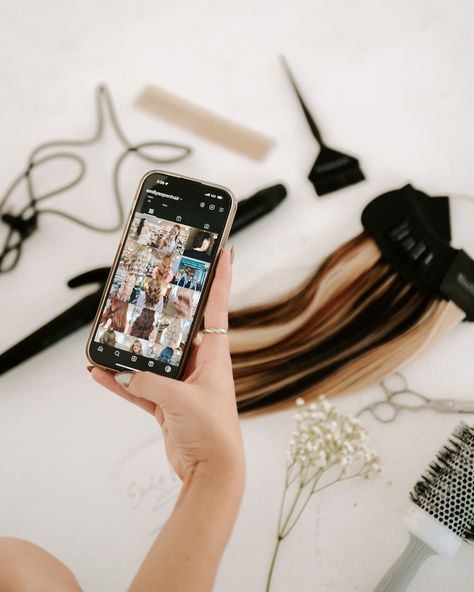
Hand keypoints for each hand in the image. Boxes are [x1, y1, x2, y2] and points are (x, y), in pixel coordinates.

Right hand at [89, 248, 243, 482]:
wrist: (212, 471)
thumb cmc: (214, 433)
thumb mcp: (182, 400)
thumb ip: (151, 383)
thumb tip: (127, 374)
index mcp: (214, 356)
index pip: (217, 308)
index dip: (221, 279)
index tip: (223, 253)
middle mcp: (199, 365)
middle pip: (178, 329)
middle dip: (162, 310)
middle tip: (147, 287)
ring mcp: (181, 384)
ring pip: (153, 358)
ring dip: (131, 350)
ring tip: (110, 335)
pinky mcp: (166, 403)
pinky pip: (138, 385)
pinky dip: (120, 381)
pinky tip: (100, 373)